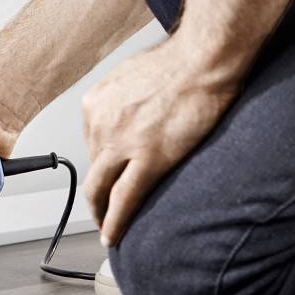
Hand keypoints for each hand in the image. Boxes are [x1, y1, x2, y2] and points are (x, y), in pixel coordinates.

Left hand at [81, 39, 240, 246]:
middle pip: (91, 171)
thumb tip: (132, 115)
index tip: (108, 176)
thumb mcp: (133, 76)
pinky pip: (125, 199)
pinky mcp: (149, 159)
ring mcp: (122, 143)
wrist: (202, 59)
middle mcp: (101, 124)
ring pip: (102, 190)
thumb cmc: (180, 61)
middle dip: (94, 196)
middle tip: (99, 211)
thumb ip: (125, 101)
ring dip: (102, 213)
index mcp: (96, 103)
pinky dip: (116, 222)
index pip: (91, 145)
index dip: (102, 165)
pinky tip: (114, 236)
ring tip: (107, 227)